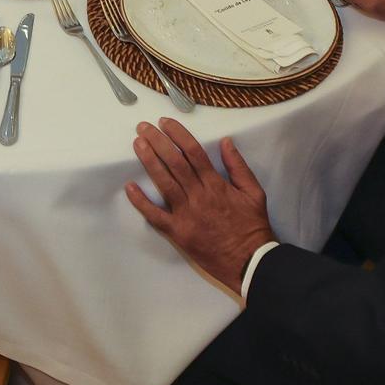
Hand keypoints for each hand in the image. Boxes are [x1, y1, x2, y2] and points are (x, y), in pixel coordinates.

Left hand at [125, 119, 276, 294]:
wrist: (249, 262)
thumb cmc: (252, 226)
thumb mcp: (254, 192)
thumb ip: (238, 166)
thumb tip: (225, 141)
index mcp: (216, 184)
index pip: (193, 152)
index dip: (177, 134)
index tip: (165, 122)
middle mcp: (198, 195)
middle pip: (175, 162)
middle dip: (157, 142)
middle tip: (143, 127)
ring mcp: (186, 214)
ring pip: (164, 183)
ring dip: (149, 162)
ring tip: (137, 145)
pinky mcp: (178, 233)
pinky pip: (156, 216)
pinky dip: (141, 202)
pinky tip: (130, 187)